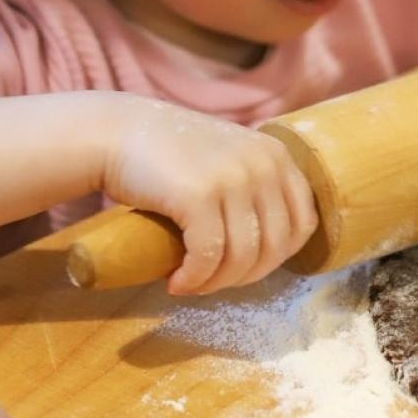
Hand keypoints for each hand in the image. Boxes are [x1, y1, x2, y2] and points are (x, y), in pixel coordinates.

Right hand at [99, 98, 318, 294]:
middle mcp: (263, 164)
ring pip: (242, 258)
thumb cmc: (169, 154)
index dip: (277, 257)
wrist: (114, 133)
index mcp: (277, 155)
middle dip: (244, 276)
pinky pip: (208, 257)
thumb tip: (274, 250)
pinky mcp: (199, 196)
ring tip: (192, 284)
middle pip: (274, 247)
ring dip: (216, 283)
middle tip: (212, 281)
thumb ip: (256, 186)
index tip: (244, 267)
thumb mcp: (229, 158)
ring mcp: (233, 179)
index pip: (302, 224)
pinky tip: (176, 283)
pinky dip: (194, 279)